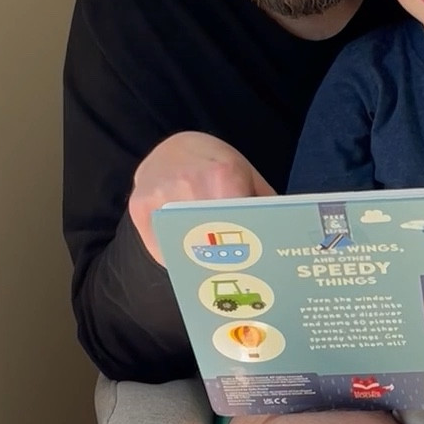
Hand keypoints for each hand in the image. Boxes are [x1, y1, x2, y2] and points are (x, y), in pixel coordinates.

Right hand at [129, 132, 273, 265]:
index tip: (254, 266)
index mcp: (223, 175)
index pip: (239, 224)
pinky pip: (161, 249)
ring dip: (198, 263)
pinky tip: (188, 261)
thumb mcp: (248, 176)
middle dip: (224, 259)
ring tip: (213, 273)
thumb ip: (264, 205)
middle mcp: (188, 183)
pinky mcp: (139, 207)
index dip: (247, 248)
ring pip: (183, 247)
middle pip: (211, 239)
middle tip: (236, 276)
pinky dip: (175, 259)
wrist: (175, 148)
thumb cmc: (217, 167)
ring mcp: (160, 196)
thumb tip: (284, 241)